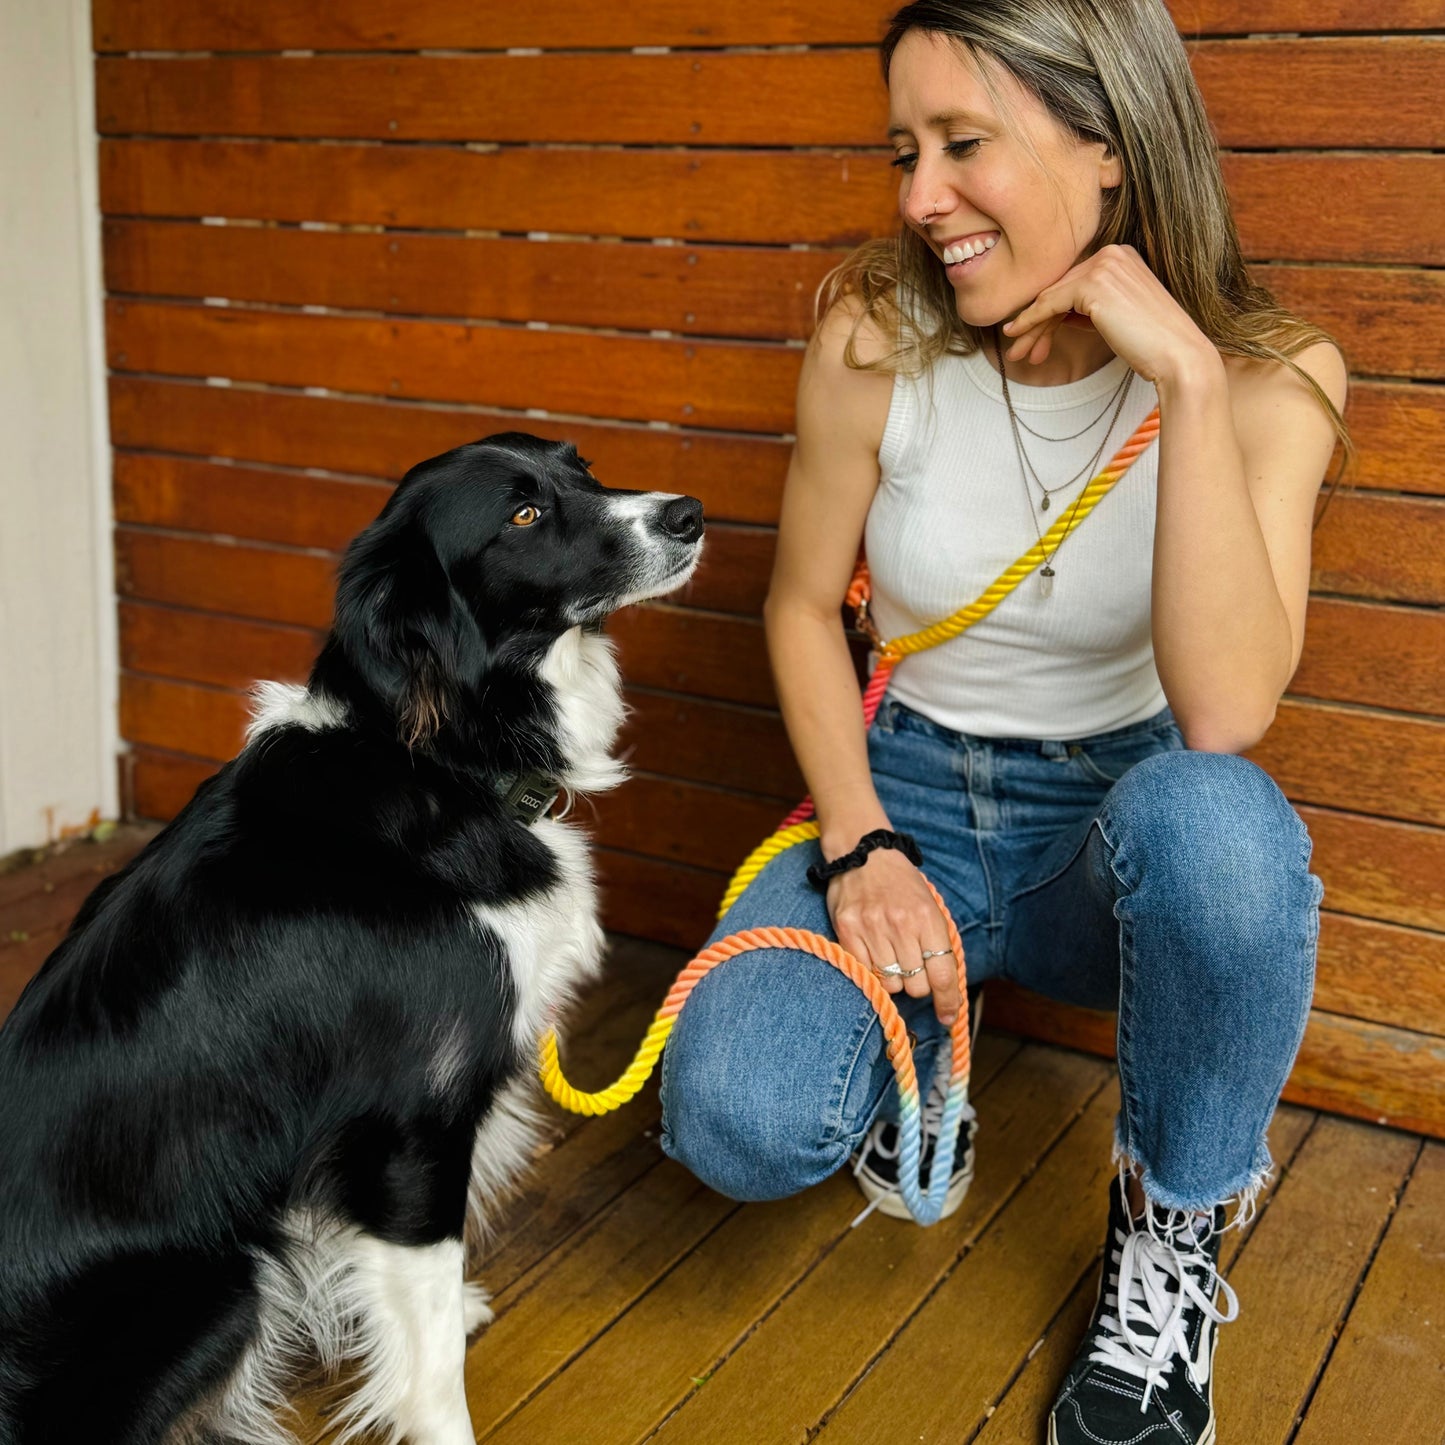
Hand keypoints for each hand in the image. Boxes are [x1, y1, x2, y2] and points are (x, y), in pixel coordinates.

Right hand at [824, 847, 960, 1025]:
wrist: (864, 853)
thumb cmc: (901, 883)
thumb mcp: (929, 906)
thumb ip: (936, 943)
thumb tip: (943, 988)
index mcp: (928, 918)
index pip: (943, 974)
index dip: (948, 1002)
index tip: (947, 1016)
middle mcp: (900, 924)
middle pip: (917, 985)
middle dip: (918, 984)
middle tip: (912, 968)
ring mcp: (871, 928)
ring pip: (890, 984)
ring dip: (894, 980)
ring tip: (890, 958)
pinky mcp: (847, 930)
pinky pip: (864, 973)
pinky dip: (872, 973)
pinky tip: (873, 956)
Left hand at [1000, 243, 1217, 388]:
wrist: (1177, 356)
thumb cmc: (1151, 344)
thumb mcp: (1115, 317)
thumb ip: (1086, 308)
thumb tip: (1053, 315)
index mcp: (1121, 256)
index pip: (1073, 282)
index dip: (1050, 312)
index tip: (1034, 338)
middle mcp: (1112, 253)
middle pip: (1060, 288)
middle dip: (1036, 322)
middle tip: (1020, 350)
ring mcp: (1103, 265)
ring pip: (1052, 297)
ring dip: (1031, 327)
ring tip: (1017, 354)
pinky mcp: (1093, 284)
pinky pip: (1050, 303)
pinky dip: (1030, 320)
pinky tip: (1016, 335)